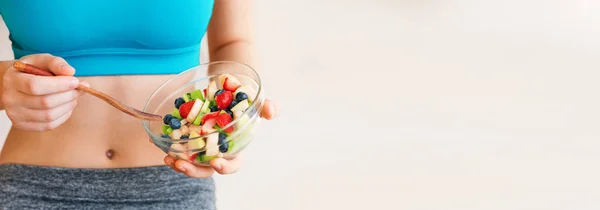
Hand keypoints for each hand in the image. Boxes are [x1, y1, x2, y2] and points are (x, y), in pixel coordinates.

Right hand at [1, 54, 86, 130]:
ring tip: (75, 96)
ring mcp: (15, 114)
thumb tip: (70, 72)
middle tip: (81, 89)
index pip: (35, 86)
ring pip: (49, 116)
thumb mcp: (42, 60)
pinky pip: (48, 125)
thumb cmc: (33, 70)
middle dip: (69, 95)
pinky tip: (67, 106)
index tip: (76, 81)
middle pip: (45, 102)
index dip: (59, 85)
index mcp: (12, 80)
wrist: (15, 85)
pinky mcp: (22, 125)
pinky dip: (63, 116)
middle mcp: (10, 99)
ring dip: (68, 106)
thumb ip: (56, 63)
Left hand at [164, 98, 278, 177]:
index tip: (216, 163)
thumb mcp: (258, 101)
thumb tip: (272, 111)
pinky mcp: (188, 134)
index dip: (226, 168)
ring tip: (169, 158)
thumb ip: (268, 107)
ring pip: (190, 161)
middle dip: (194, 170)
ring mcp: (201, 143)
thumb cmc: (245, 96)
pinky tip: (160, 142)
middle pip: (206, 168)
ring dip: (179, 163)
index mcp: (235, 146)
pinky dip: (169, 146)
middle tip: (183, 164)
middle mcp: (217, 149)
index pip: (233, 164)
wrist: (227, 82)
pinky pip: (179, 146)